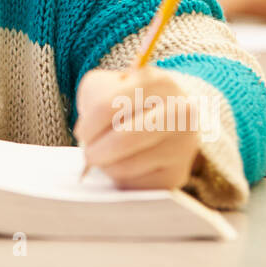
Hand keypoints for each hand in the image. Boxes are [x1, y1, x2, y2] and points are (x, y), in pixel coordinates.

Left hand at [74, 65, 201, 189]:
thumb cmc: (130, 100)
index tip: (82, 133)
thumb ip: (92, 97)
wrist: (170, 116)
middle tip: (89, 152)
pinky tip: (126, 164)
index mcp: (157, 82)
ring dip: (105, 165)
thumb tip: (86, 134)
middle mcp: (179, 112)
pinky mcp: (177, 173)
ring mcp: (182, 145)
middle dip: (94, 150)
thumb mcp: (109, 84)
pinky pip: (134, 184)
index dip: (87, 125)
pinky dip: (120, 178)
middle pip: (121, 140)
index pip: (107, 107)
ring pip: (126, 166)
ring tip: (108, 155)